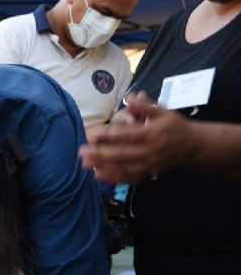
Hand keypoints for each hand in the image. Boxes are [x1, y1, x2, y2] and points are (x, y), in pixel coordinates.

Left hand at [79, 92, 195, 183]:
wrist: (194, 146)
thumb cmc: (175, 126)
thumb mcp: (163, 111)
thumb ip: (145, 106)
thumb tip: (129, 97)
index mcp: (152, 134)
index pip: (126, 135)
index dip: (108, 136)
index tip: (92, 135)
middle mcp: (150, 151)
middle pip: (121, 154)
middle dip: (99, 154)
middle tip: (81, 152)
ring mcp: (149, 165)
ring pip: (122, 167)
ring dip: (102, 166)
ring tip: (85, 164)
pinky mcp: (148, 173)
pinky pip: (129, 177)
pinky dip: (113, 177)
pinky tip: (98, 175)